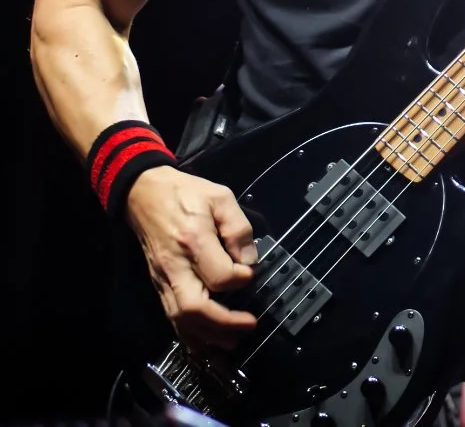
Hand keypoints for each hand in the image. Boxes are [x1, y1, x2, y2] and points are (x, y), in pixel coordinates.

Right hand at [124, 166, 258, 347]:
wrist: (143, 193)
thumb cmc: (185, 193)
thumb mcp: (221, 198)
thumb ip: (239, 229)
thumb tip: (249, 261)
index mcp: (193, 241)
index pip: (220, 276)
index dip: (240, 280)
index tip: (250, 272)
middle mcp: (174, 266)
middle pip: (194, 308)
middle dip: (224, 323)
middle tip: (249, 325)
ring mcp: (162, 278)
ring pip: (180, 319)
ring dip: (208, 335)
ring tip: (232, 341)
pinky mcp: (157, 284)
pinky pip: (171, 316)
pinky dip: (188, 334)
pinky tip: (204, 343)